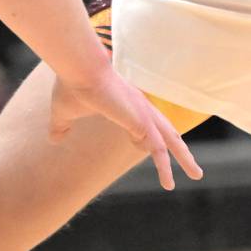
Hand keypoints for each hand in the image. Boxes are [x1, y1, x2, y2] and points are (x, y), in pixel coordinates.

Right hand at [50, 65, 201, 190]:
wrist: (78, 70)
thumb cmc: (72, 86)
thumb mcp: (63, 113)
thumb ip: (61, 126)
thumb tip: (54, 140)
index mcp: (129, 105)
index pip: (148, 124)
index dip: (149, 140)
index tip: (148, 150)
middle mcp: (142, 108)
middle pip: (170, 132)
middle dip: (183, 151)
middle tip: (195, 168)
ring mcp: (144, 113)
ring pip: (171, 140)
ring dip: (184, 159)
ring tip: (196, 175)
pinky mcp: (141, 120)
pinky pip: (158, 147)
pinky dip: (163, 163)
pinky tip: (167, 180)